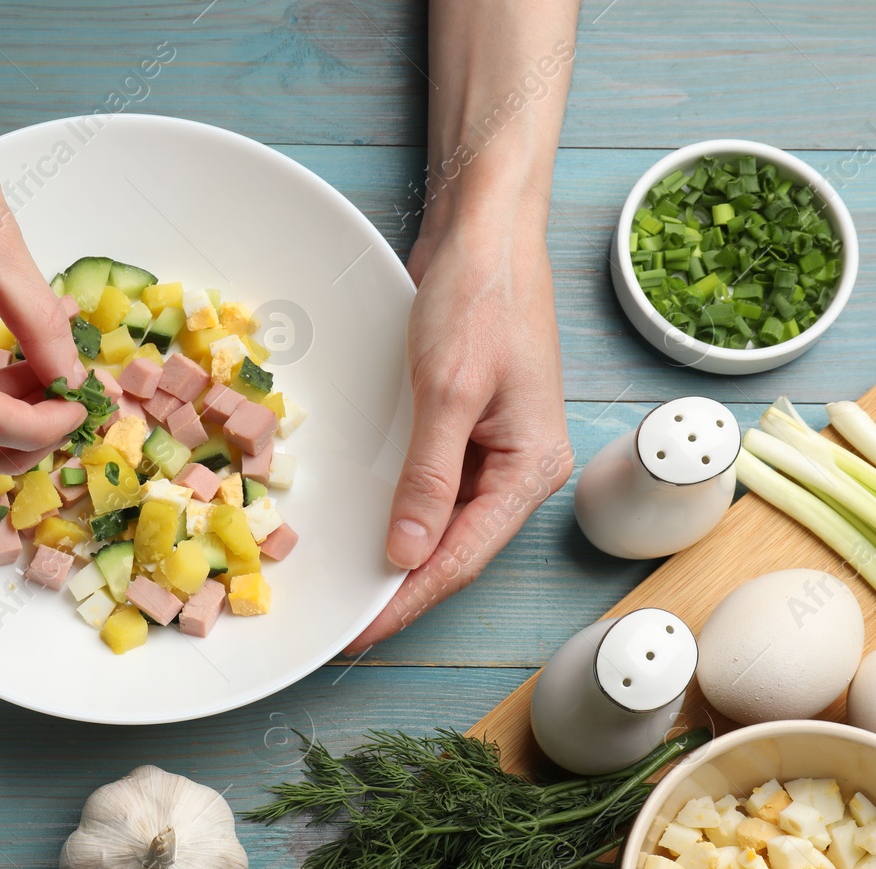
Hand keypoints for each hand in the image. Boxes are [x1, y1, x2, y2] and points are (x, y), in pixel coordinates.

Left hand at [347, 221, 572, 651]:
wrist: (484, 230)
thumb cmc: (478, 298)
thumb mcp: (448, 390)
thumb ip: (430, 476)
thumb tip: (410, 555)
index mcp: (531, 467)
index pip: (462, 557)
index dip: (408, 600)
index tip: (360, 632)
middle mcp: (519, 468)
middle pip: (454, 549)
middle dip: (401, 588)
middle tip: (344, 624)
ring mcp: (493, 450)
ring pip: (441, 523)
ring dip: (398, 555)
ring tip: (348, 590)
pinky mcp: (465, 428)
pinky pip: (431, 488)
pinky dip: (399, 512)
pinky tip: (367, 531)